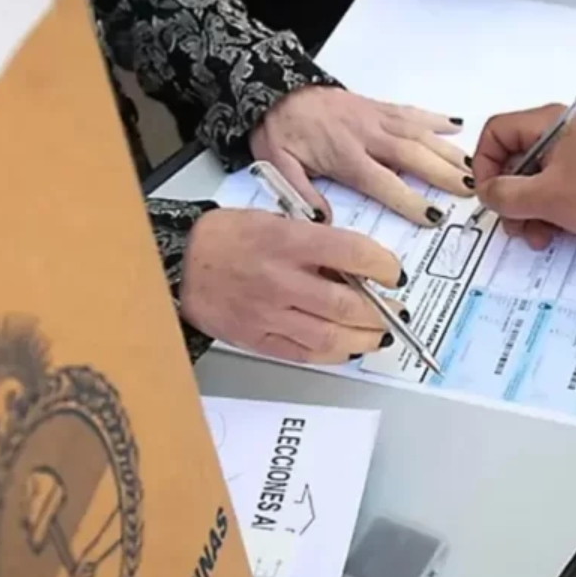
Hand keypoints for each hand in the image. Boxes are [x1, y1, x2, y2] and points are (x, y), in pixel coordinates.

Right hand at [180, 208, 407, 363]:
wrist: (180, 263)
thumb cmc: (227, 238)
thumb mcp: (276, 221)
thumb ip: (317, 243)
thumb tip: (357, 268)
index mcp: (288, 242)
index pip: (352, 253)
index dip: (384, 266)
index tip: (393, 273)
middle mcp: (280, 280)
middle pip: (347, 305)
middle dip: (381, 312)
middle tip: (395, 312)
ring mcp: (269, 314)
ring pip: (331, 337)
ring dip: (364, 339)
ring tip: (377, 335)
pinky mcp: (258, 339)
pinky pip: (305, 354)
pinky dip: (334, 354)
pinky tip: (347, 348)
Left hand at [250, 86, 474, 226]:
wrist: (274, 90)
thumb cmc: (278, 131)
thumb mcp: (279, 165)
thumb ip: (302, 193)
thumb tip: (323, 221)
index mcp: (344, 155)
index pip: (383, 182)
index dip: (409, 200)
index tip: (432, 217)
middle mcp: (366, 135)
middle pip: (411, 156)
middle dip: (442, 173)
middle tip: (470, 190)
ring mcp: (375, 117)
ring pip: (418, 133)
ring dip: (446, 149)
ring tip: (471, 167)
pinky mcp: (376, 105)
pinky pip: (411, 112)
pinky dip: (434, 119)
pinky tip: (456, 126)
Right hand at [471, 103, 575, 248]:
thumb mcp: (546, 197)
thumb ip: (505, 195)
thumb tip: (486, 193)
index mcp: (546, 124)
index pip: (495, 134)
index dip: (483, 165)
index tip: (490, 196)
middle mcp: (557, 133)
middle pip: (512, 161)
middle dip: (509, 199)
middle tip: (515, 225)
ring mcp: (573, 153)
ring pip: (532, 180)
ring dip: (528, 211)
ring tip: (538, 237)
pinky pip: (555, 188)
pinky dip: (549, 211)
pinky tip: (554, 233)